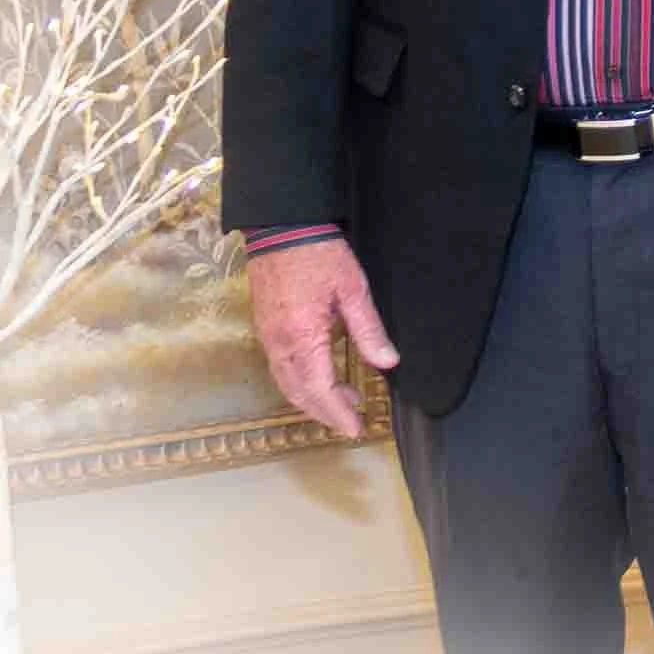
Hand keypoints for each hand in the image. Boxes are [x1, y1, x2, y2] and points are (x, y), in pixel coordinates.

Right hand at [247, 237, 399, 438]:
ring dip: (313, 397)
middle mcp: (279, 344)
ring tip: (343, 398)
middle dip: (325, 411)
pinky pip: (280, 366)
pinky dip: (300, 380)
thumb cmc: (319, 253)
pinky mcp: (265, 326)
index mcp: (302, 337)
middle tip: (352, 418)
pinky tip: (320, 373)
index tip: (355, 428)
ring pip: (287, 382)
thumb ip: (369, 329)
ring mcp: (267, 336)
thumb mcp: (353, 288)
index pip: (319, 390)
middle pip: (299, 393)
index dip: (337, 413)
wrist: (282, 226)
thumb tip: (388, 363)